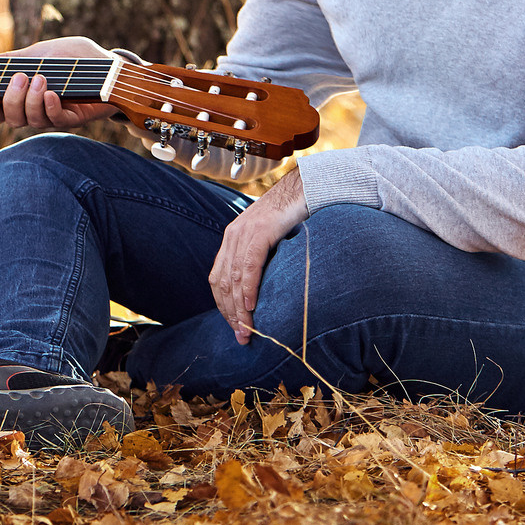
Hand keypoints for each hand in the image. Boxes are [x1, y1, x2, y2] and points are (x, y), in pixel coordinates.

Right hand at [0, 34, 121, 128]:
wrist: (108, 63)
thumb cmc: (73, 58)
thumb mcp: (40, 52)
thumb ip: (15, 59)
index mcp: (23, 97)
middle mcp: (35, 110)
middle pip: (12, 118)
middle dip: (12, 99)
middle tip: (20, 76)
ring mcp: (54, 115)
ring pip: (32, 120)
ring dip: (32, 101)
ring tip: (40, 79)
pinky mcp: (75, 118)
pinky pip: (57, 121)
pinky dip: (51, 108)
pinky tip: (52, 94)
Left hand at [209, 167, 305, 344]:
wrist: (305, 187)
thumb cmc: (293, 217)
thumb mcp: (270, 240)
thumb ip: (261, 260)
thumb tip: (262, 291)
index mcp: (232, 239)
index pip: (218, 279)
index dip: (224, 306)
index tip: (235, 327)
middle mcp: (233, 236)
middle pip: (222, 282)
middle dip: (230, 313)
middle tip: (241, 337)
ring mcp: (244, 231)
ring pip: (234, 277)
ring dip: (239, 308)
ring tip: (247, 329)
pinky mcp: (261, 230)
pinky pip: (250, 264)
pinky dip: (248, 286)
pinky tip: (252, 304)